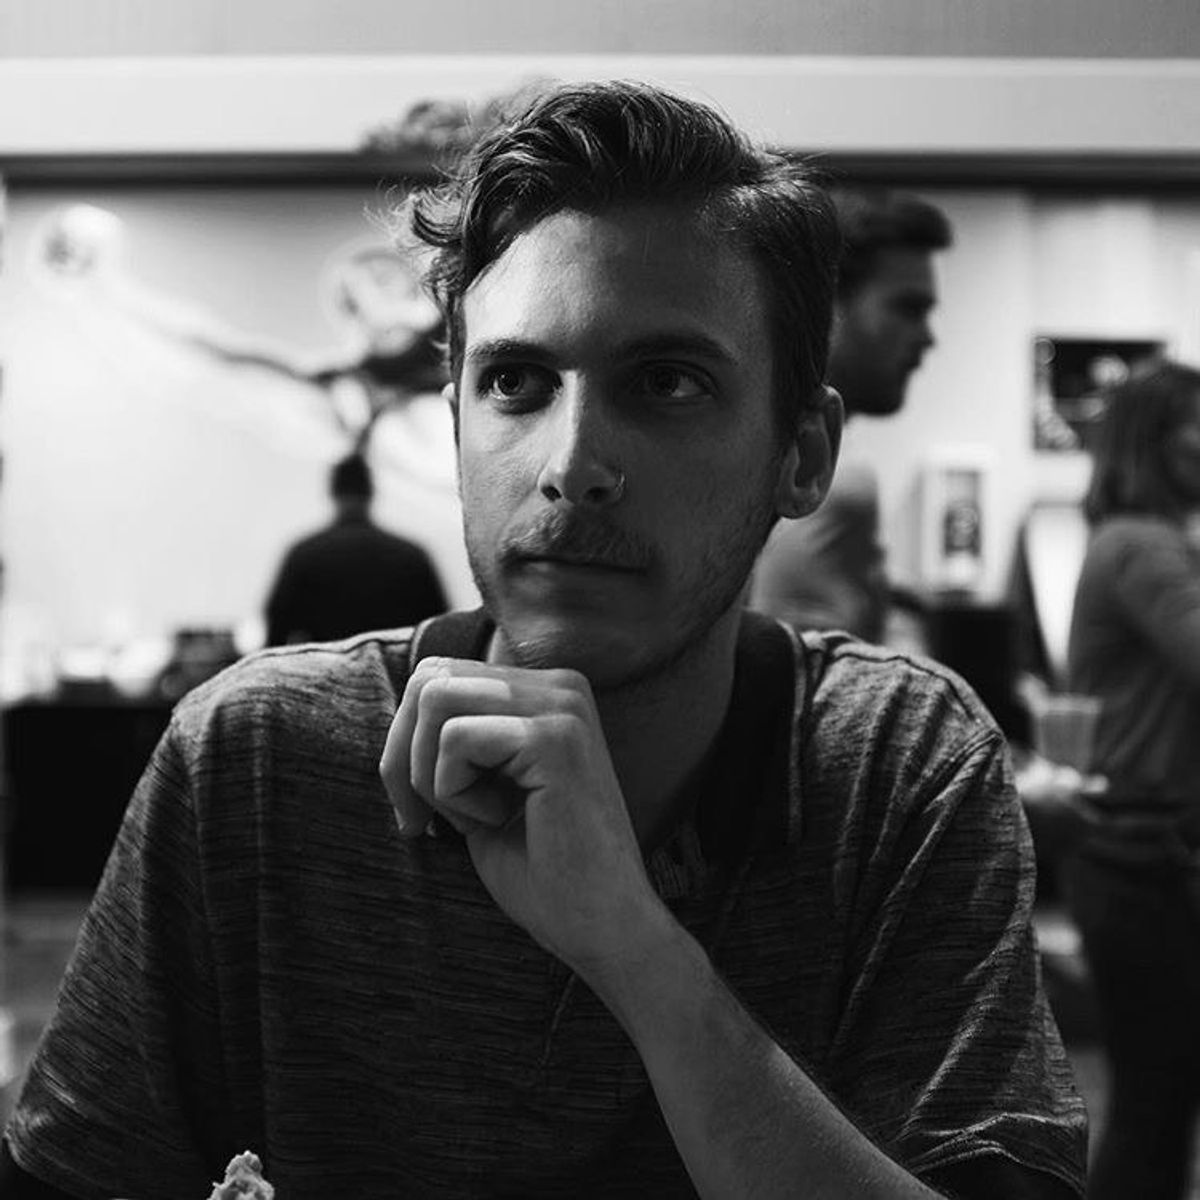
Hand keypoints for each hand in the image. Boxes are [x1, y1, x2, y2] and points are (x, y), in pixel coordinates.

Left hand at [379, 657, 669, 978]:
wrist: (600, 925)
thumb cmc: (541, 868)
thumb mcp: (484, 788)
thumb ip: (453, 739)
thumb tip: (399, 716)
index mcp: (546, 690)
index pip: (438, 673)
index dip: (406, 742)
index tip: (417, 809)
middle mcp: (560, 684)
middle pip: (429, 679)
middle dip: (403, 756)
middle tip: (422, 819)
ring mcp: (562, 706)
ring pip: (436, 700)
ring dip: (430, 774)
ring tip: (476, 817)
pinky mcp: (554, 737)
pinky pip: (456, 740)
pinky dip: (455, 792)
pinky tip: (500, 820)